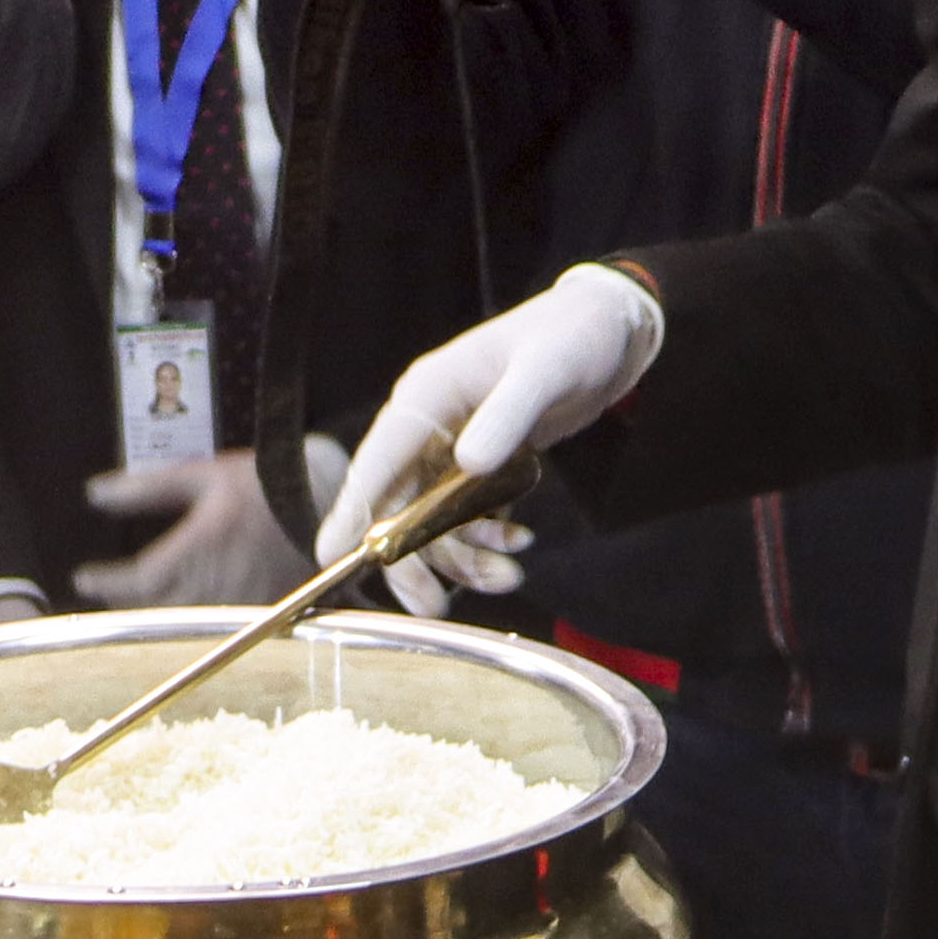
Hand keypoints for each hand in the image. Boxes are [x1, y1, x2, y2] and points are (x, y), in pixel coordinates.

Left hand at [76, 439, 335, 608]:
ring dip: (154, 616)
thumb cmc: (261, 483)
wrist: (325, 499)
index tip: (84, 578)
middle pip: (156, 609)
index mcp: (198, 547)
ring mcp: (240, 601)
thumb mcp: (199, 475)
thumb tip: (97, 494)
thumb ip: (145, 487)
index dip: (107, 583)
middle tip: (106, 594)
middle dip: (126, 603)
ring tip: (136, 606)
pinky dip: (190, 622)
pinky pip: (215, 626)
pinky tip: (180, 614)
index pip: (138, 580)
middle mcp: (217, 581)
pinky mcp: (261, 610)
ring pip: (183, 623)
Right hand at [325, 264, 659, 606]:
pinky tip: (521, 543)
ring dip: (464, 559)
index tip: (329, 558)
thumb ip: (507, 416)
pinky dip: (489, 540)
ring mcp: (454, 450)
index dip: (351, 511)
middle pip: (396, 506)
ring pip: (434, 523)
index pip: (376, 461)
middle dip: (412, 560)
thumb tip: (468, 463)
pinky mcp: (483, 467)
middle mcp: (430, 427)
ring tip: (509, 577)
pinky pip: (468, 519)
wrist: (608, 330)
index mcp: (426, 397)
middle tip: (434, 607)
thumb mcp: (544, 372)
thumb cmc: (571, 337)